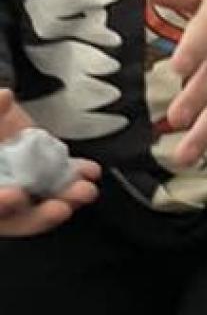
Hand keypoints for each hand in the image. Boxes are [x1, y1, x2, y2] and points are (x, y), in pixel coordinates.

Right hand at [0, 87, 99, 237]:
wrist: (0, 112)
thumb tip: (5, 96)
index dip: (0, 203)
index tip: (15, 196)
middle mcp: (2, 191)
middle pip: (14, 217)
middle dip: (39, 216)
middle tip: (60, 208)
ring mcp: (23, 186)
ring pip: (42, 204)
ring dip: (65, 199)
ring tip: (85, 191)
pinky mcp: (46, 175)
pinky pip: (61, 181)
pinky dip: (76, 177)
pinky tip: (90, 171)